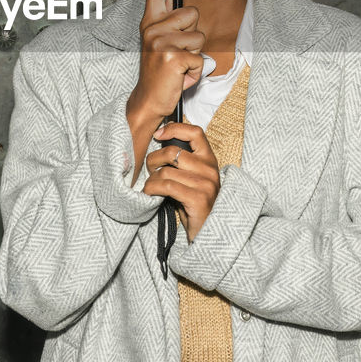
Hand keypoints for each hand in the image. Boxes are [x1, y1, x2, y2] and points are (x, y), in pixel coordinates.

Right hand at [125, 0, 204, 178]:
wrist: (148, 102)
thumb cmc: (161, 75)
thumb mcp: (162, 45)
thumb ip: (171, 26)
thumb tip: (183, 7)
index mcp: (150, 23)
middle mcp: (152, 28)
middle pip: (192, 14)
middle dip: (193, 35)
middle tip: (178, 55)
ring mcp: (160, 41)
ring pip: (200, 36)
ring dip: (196, 55)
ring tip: (179, 67)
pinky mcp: (171, 56)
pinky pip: (199, 56)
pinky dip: (195, 71)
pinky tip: (180, 77)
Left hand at [142, 122, 218, 241]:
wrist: (209, 233)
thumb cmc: (195, 204)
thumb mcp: (192, 179)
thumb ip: (182, 163)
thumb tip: (159, 144)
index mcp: (209, 160)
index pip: (195, 132)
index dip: (174, 128)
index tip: (158, 135)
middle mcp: (210, 169)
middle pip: (172, 152)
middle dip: (153, 160)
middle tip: (150, 170)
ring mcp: (205, 184)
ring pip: (166, 171)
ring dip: (151, 180)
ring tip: (150, 187)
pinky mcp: (198, 199)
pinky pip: (166, 186)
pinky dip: (152, 189)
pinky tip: (150, 195)